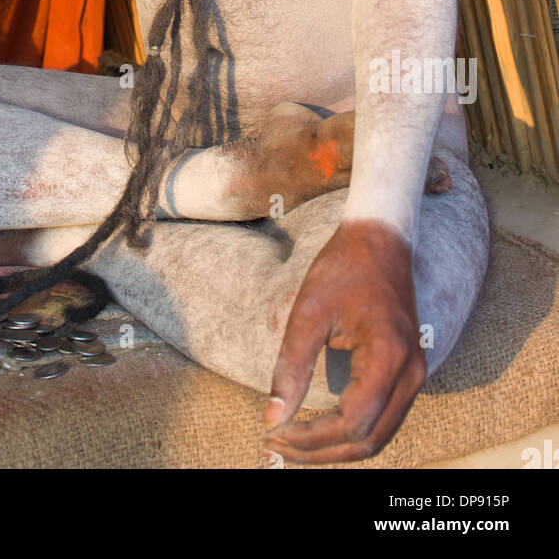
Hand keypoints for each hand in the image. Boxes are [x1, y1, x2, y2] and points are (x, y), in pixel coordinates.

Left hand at [264, 219, 425, 463]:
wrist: (380, 237)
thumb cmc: (343, 267)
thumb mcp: (308, 313)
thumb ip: (291, 367)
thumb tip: (272, 419)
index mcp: (388, 356)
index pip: (351, 422)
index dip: (309, 437)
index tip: (272, 433)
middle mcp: (411, 372)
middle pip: (368, 440)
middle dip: (320, 451)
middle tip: (277, 446)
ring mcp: (416, 373)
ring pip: (379, 436)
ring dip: (337, 448)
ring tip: (293, 443)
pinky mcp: (409, 371)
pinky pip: (384, 418)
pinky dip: (353, 432)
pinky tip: (319, 428)